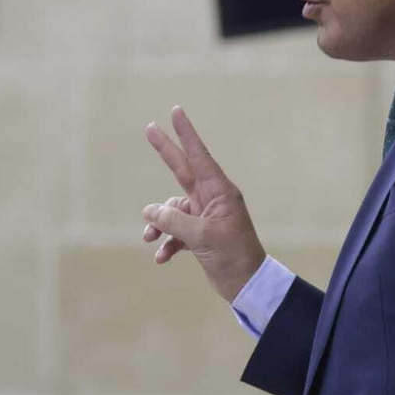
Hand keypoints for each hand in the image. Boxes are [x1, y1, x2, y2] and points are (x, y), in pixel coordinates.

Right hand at [142, 106, 267, 302]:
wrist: (246, 284)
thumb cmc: (232, 256)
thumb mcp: (201, 236)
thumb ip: (173, 220)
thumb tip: (150, 211)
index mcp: (220, 191)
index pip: (198, 156)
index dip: (186, 133)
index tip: (176, 110)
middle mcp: (211, 198)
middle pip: (182, 170)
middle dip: (165, 151)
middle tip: (149, 127)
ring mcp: (204, 216)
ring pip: (171, 210)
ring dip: (158, 224)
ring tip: (150, 238)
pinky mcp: (199, 234)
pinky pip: (175, 231)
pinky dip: (167, 244)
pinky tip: (162, 258)